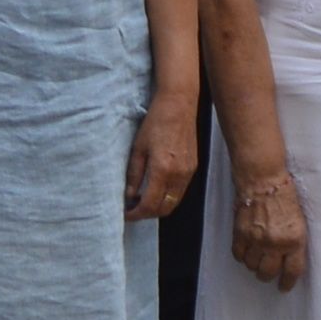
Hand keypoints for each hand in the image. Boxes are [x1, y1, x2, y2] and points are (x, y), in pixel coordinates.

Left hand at [123, 86, 200, 223]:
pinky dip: (168, 196)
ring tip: (143, 200)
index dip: (137, 214)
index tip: (127, 214)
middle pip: (164, 209)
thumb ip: (134, 174)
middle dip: (148, 214)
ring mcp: (189, 173)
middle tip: (134, 210)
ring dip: (159, 207)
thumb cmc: (156, 122)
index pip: (150, 205)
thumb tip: (129, 196)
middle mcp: (179, 175)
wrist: (178, 105)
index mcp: (162, 170)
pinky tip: (156, 188)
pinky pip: (181, 192)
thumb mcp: (138, 148)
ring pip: (174, 202)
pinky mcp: (193, 168)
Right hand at [226, 164, 307, 289]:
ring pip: (252, 265)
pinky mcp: (241, 233)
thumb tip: (287, 261)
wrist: (264, 179)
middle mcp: (275, 243)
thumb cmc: (285, 197)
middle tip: (268, 273)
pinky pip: (238, 255)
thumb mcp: (299, 222)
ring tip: (257, 257)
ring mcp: (256, 239)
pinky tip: (246, 250)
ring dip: (254, 264)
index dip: (287, 283)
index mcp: (295, 240)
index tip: (284, 287)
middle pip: (268, 273)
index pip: (292, 271)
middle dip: (268, 276)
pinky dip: (242, 255)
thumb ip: (294, 243)